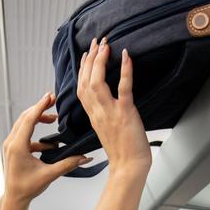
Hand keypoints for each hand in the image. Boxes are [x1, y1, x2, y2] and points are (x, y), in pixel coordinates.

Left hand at [2, 93, 93, 205]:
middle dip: (39, 108)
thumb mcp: (49, 175)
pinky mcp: (12, 149)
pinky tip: (49, 144)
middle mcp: (11, 143)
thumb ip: (68, 164)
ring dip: (37, 119)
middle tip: (53, 100)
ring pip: (23, 124)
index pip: (29, 120)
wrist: (14, 199)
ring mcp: (10, 145)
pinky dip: (35, 133)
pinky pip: (23, 134)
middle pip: (25, 117)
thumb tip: (85, 157)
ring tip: (53, 118)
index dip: (40, 106)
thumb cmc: (27, 188)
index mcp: (17, 146)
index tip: (50, 97)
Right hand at [77, 38, 151, 175]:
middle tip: (97, 42)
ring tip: (106, 45)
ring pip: (97, 84)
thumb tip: (108, 103)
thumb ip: (104, 114)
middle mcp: (97, 113)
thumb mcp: (108, 129)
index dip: (82, 69)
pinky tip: (126, 56)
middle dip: (90, 59)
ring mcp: (110, 113)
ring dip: (101, 62)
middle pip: (86, 82)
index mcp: (93, 116)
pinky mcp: (125, 114)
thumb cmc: (123, 152)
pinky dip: (124, 71)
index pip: (81, 89)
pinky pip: (123, 89)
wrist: (128, 167)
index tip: (87, 54)